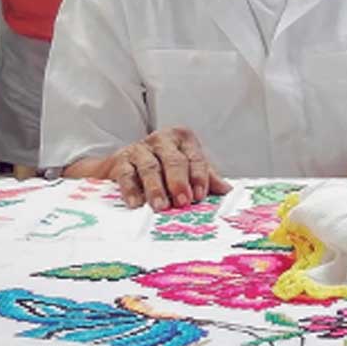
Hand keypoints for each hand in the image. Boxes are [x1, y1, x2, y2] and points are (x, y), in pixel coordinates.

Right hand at [97, 127, 231, 210]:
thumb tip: (227, 190)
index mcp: (182, 140)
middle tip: (182, 201)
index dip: (199, 177)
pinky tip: (136, 203)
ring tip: (161, 206)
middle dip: (179, 181)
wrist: (124, 164)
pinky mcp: (120, 160)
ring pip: (150, 167)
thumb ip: (205, 177)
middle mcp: (162, 140)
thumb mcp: (187, 168)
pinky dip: (131, 189)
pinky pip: (126, 174)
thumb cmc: (162, 166)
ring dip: (156, 188)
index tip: (199, 195)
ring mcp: (140, 149)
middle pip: (173, 160)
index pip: (194, 157)